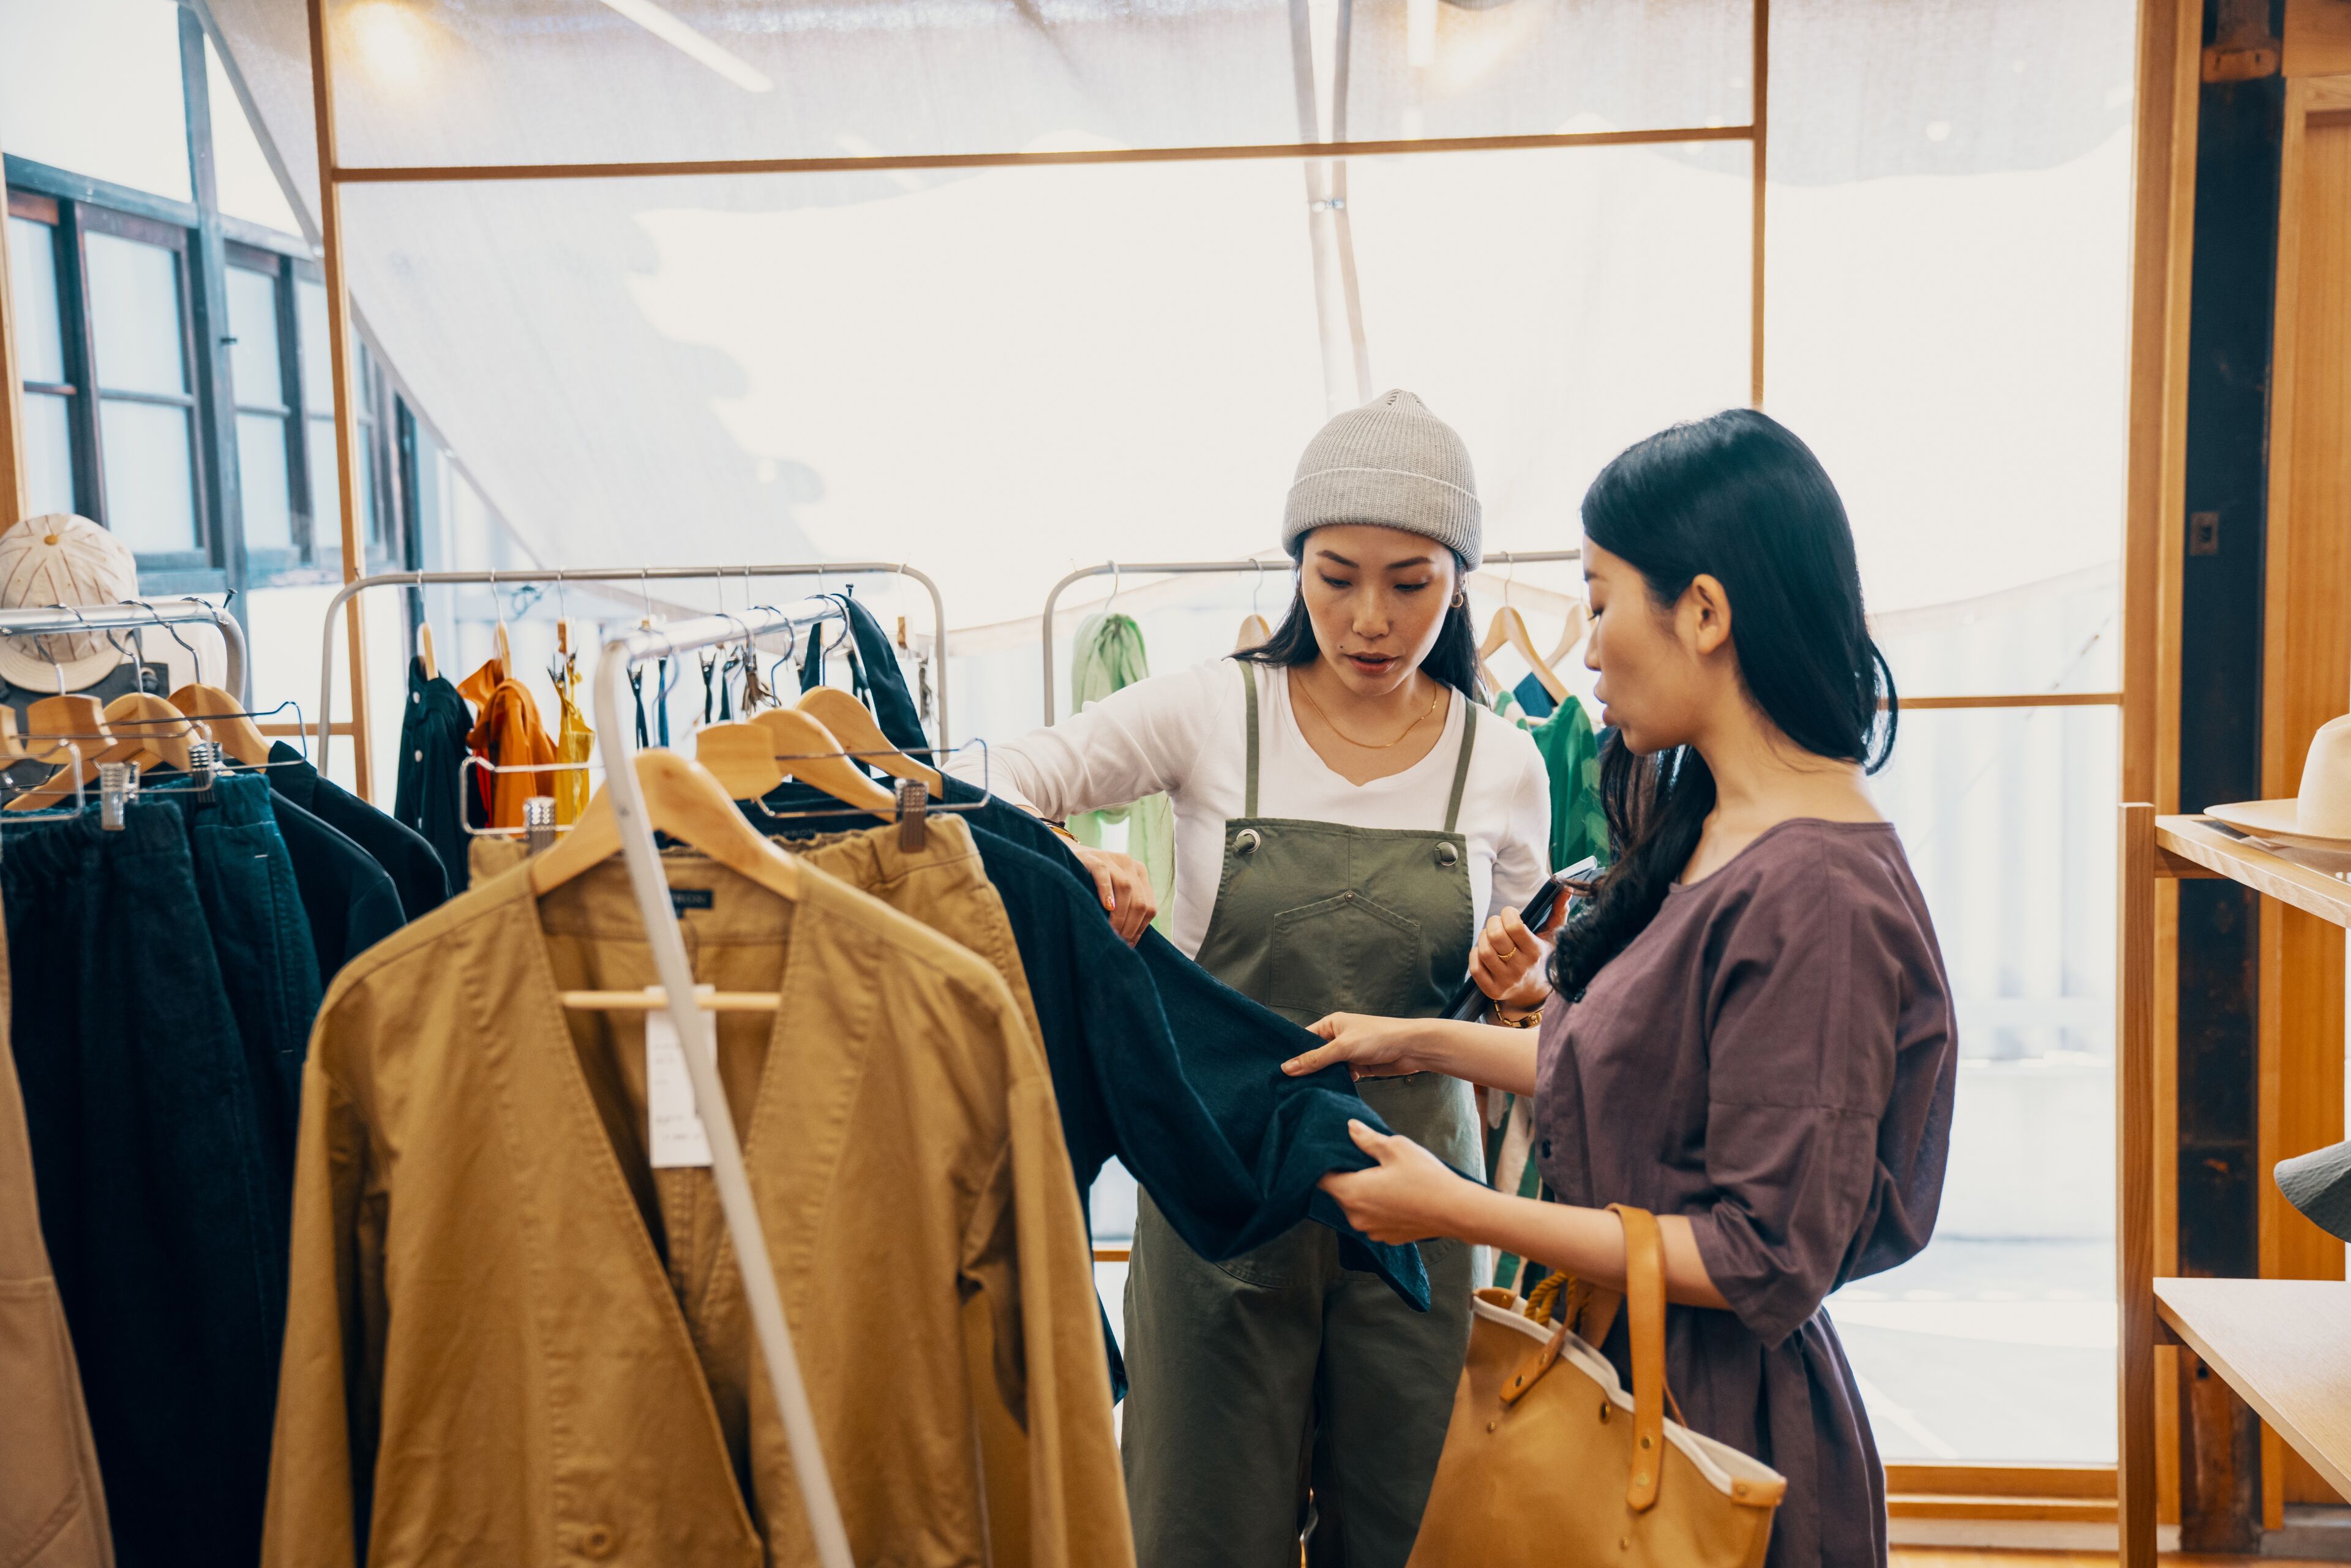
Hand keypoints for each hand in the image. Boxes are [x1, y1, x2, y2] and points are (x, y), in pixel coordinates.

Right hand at [1069, 844, 1155, 943]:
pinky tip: (1106, 907)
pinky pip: (1103, 873)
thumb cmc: (1089, 883)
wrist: (1064, 856)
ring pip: (1126, 889)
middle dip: (1130, 927)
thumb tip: (1130, 944)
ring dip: (1120, 916)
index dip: (1140, 929)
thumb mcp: (1113, 893)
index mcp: (1139, 874)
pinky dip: (1106, 891)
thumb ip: (1125, 909)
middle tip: (1118, 942)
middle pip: (1140, 901)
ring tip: (1111, 932)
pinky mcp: (1092, 857)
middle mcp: (1130, 864)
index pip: (1149, 907)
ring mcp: (1111, 858)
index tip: (1128, 945)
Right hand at [1283, 1012, 1435, 1080]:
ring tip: (1305, 1092)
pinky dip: (1337, 1084)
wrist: (1412, 1048)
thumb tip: (1287, 1067)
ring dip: (1322, 1078)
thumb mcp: (1343, 1047)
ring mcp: (1349, 1053)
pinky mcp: (1359, 1067)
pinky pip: (1342, 1077)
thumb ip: (1316, 1059)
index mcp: (1332, 1024)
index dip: (1293, 1053)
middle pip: (1315, 1055)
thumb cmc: (1380, 1037)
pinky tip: (1328, 1093)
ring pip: (1328, 1068)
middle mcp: (1339, 1037)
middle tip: (1288, 1085)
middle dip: (1306, 1069)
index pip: (1305, 1038)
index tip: (1279, 1069)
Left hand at [1318, 1120, 1472, 1243]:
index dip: (1326, 1163)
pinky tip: (1399, 1194)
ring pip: (1358, 1206)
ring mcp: (1372, 1231)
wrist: (1456, 1211)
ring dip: (1366, 1192)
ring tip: (1388, 1177)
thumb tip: (1350, 1129)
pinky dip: (1380, 1207)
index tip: (1338, 1152)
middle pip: (1340, 1192)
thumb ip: (1367, 1139)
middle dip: (1350, 1176)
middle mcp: (1356, 1217)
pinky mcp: (1388, 1237)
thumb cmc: (1426, 1178)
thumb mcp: (1395, 1148)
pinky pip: (1374, 1218)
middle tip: (1369, 1160)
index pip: (1321, 1178)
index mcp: (1351, 1193)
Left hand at [1469, 903, 1561, 1011]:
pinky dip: (1475, 955)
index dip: (1507, 913)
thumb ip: (1559, 911)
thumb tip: (1566, 887)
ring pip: (1484, 951)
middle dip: (1493, 923)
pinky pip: (1475, 968)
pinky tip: (1484, 952)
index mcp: (1536, 952)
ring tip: (1491, 937)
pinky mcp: (1493, 990)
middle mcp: (1521, 968)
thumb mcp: (1553, 936)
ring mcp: (1506, 981)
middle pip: (1495, 937)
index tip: (1510, 914)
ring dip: (1483, 937)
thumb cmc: (1542, 956)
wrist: (1535, 992)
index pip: (1514, 926)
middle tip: (1497, 923)